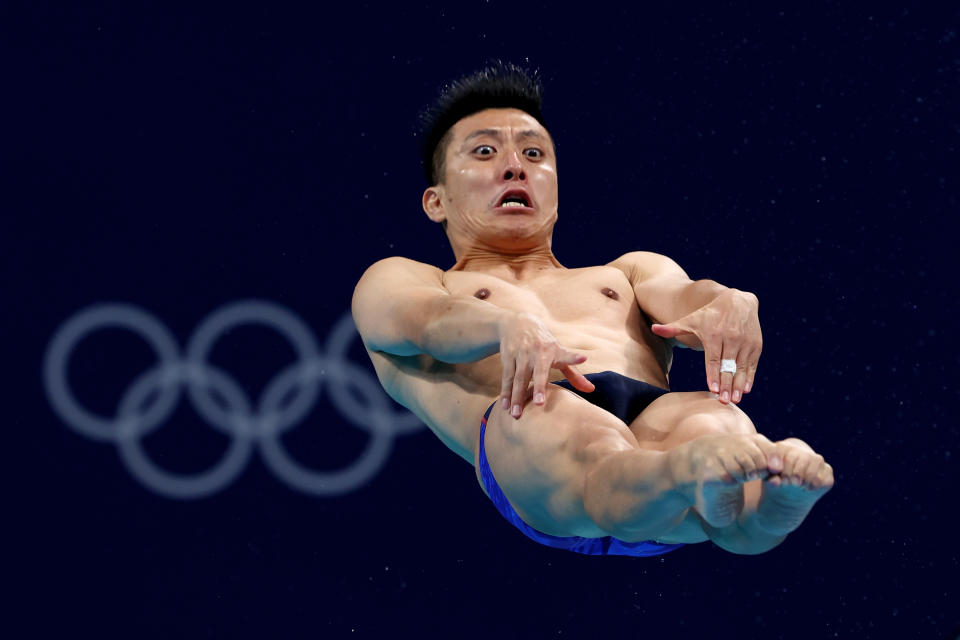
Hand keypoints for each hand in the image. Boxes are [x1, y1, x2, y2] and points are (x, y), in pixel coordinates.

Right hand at [498, 311, 594, 418]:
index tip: (583, 358)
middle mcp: (538, 351)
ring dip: (516, 396)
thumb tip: (591, 390)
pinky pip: (507, 376)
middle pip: (538, 372)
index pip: (566, 355)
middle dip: (538, 387)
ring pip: (519, 377)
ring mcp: (522, 353)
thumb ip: (574, 374)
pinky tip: (505, 405)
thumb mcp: (559, 354)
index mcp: (554, 351)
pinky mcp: (508, 355)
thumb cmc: (544, 344)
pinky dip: (505, 391)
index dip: (574, 357)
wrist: (518, 323)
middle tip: (539, 404)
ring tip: (516, 414)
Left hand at [651, 289, 760, 404]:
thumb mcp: (692, 319)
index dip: (713, 374)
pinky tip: (745, 390)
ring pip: (741, 367)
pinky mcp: (755, 345)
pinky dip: (749, 377)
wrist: (738, 301)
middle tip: (725, 401)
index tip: (713, 390)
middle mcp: (731, 338)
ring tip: (735, 400)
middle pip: (728, 366)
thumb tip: (653, 329)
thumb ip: (673, 328)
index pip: (714, 358)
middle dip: (727, 384)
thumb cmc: (710, 314)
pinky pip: (752, 364)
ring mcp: (745, 342)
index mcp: (714, 334)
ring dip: (739, 384)